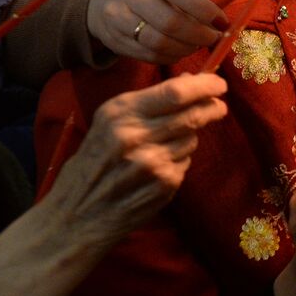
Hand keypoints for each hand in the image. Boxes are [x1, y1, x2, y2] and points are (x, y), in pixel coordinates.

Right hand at [38, 72, 228, 245]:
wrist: (76, 214)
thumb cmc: (94, 161)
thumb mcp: (109, 122)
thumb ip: (149, 101)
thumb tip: (189, 81)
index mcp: (120, 113)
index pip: (176, 93)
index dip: (204, 86)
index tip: (218, 84)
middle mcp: (135, 136)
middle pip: (191, 115)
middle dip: (211, 108)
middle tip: (218, 106)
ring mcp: (151, 162)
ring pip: (191, 139)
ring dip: (189, 137)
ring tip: (167, 144)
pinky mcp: (163, 184)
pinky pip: (185, 163)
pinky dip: (179, 160)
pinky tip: (158, 167)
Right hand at [87, 0, 226, 63]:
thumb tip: (220, 24)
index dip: (206, 12)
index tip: (222, 23)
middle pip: (171, 23)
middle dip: (199, 35)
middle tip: (212, 39)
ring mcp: (116, 16)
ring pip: (159, 43)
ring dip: (185, 49)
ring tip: (195, 45)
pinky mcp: (113, 39)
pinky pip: (148, 55)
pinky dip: (169, 57)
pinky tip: (178, 51)